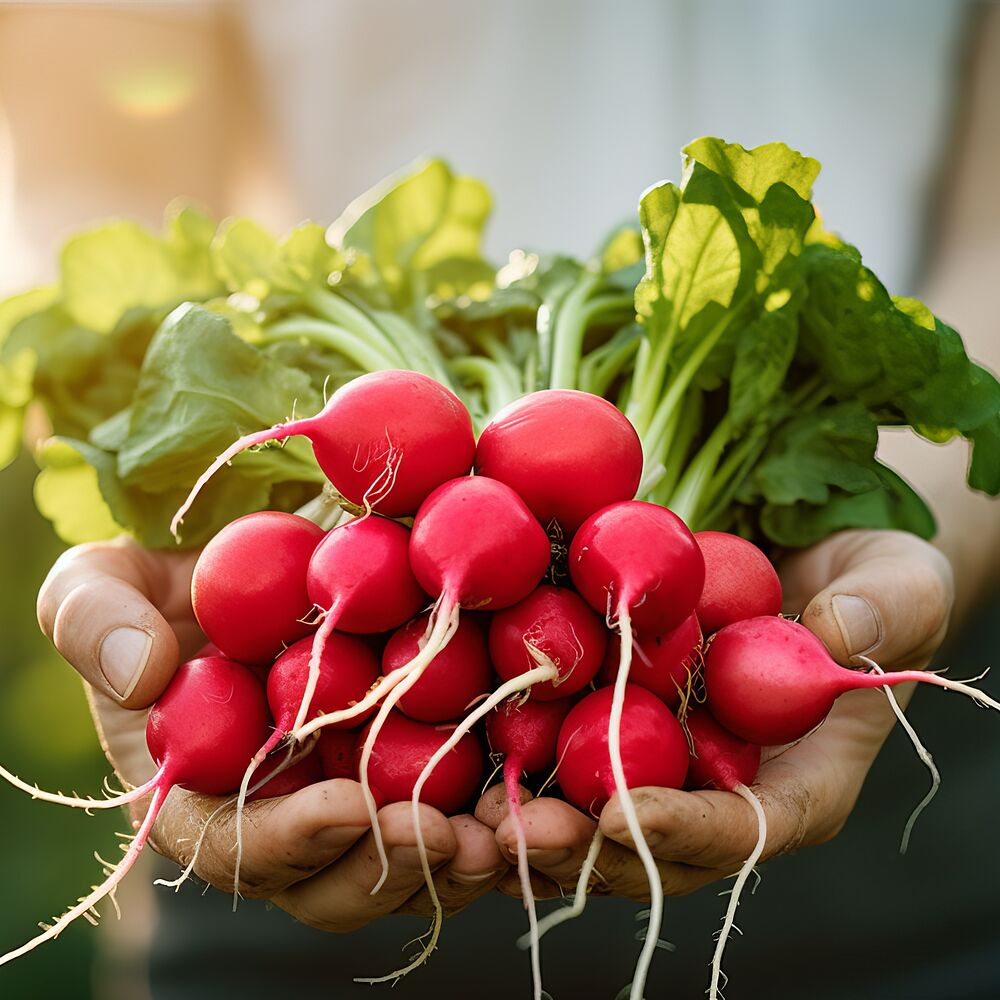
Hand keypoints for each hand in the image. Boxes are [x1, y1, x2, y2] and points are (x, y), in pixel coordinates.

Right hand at [36, 536, 504, 928]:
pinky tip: (532, 789)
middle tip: (447, 838)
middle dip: (389, 868)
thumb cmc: (166, 585)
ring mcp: (350, 795)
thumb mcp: (102, 581)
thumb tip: (141, 675)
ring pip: (403, 864)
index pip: (233, 848)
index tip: (349, 807)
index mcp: (200, 794)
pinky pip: (454, 807)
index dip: (288, 843)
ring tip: (506, 831)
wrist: (252, 566)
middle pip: (332, 879)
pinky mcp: (410, 763)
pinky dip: (494, 809)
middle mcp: (281, 814)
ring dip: (456, 860)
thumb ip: (93, 617)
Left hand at [479, 529, 952, 900]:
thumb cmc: (873, 582)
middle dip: (587, 849)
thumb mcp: (899, 583)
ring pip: (595, 820)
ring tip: (475, 814)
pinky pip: (565, 755)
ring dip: (535, 824)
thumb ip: (882, 611)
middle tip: (525, 833)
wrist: (813, 564)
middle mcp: (721, 790)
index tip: (624, 814)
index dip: (687, 831)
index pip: (747, 831)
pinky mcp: (619, 722)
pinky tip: (464, 756)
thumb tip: (835, 632)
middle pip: (654, 850)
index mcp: (797, 784)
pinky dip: (517, 763)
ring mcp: (666, 763)